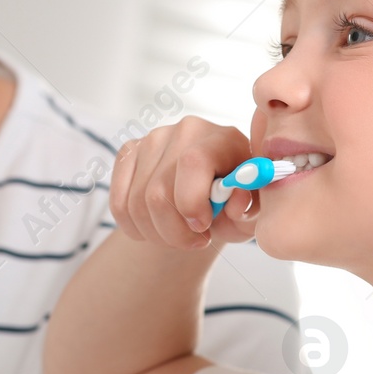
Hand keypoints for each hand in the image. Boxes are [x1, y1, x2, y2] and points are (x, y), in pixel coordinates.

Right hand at [109, 116, 258, 249]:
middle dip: (174, 231)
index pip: (193, 162)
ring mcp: (153, 139)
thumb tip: (236, 203)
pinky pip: (119, 203)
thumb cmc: (235, 203)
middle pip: (158, 192)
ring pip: (137, 203)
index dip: (191, 201)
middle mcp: (186, 131)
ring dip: (156, 233)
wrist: (210, 196)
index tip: (202, 227)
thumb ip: (251, 208)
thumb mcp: (253, 212)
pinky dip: (135, 228)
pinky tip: (155, 229)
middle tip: (195, 242)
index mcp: (223, 139)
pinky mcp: (130, 152)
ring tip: (179, 236)